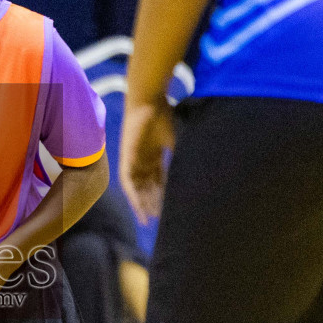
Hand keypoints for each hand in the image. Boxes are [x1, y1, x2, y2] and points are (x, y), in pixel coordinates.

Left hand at [119, 98, 173, 223]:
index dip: (163, 195)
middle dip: (153, 202)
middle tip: (159, 219)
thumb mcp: (175, 142)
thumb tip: (196, 172)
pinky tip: (138, 207)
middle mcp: (143, 160)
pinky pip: (128, 183)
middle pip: (148, 186)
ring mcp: (133, 160)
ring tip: (149, 219)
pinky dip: (133, 196)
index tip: (169, 208)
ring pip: (138, 188)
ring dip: (143, 203)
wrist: (148, 103)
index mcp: (154, 155)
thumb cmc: (163, 117)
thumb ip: (180, 157)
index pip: (159, 180)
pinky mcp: (126, 159)